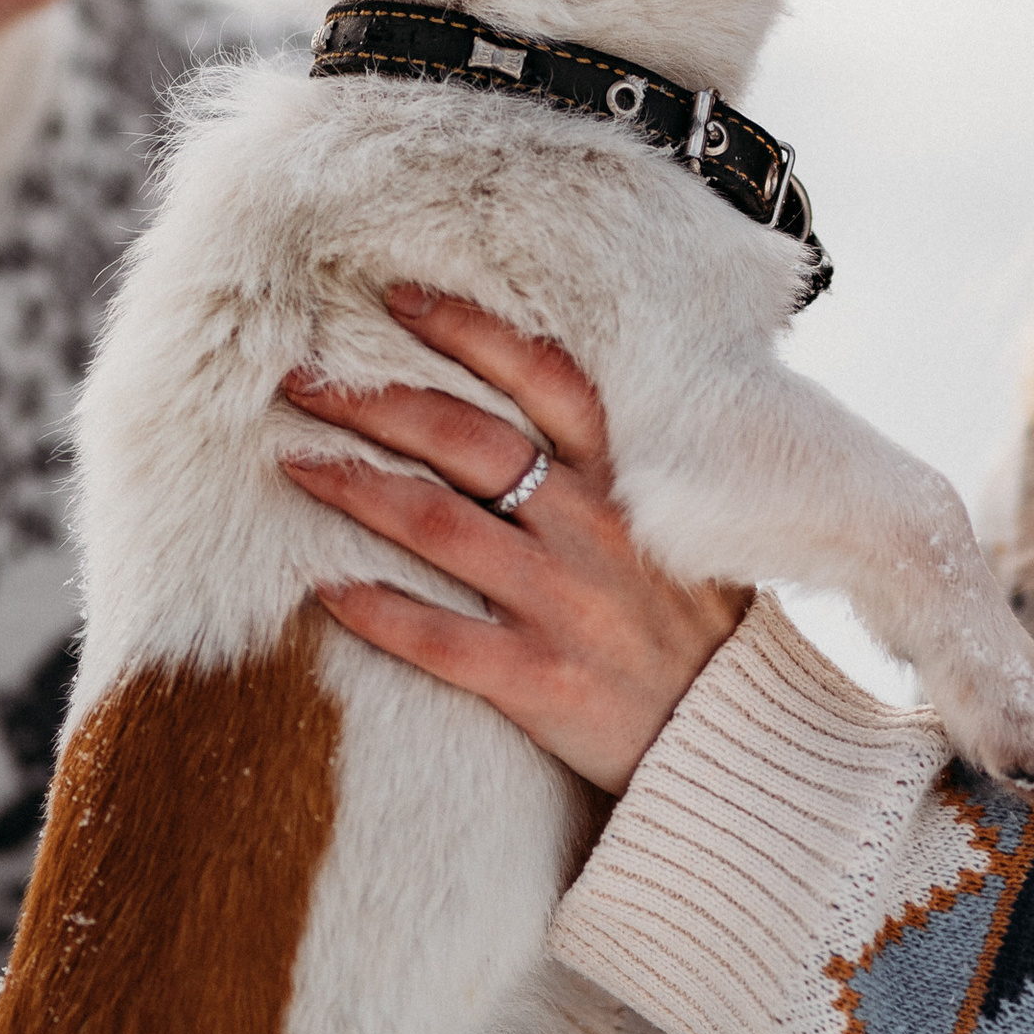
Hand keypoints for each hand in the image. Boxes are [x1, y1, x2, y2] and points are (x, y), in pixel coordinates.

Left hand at [282, 289, 749, 792]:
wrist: (742, 737)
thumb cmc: (700, 624)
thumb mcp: (682, 524)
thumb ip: (620, 469)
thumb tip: (548, 407)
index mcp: (626, 479)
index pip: (541, 378)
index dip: (467, 331)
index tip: (397, 295)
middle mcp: (590, 526)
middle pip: (466, 439)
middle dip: (375, 400)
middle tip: (300, 375)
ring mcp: (562, 602)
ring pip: (437, 525)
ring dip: (354, 486)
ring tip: (291, 459)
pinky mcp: (539, 680)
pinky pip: (438, 639)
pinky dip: (375, 611)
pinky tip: (320, 590)